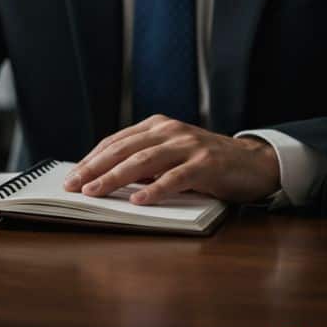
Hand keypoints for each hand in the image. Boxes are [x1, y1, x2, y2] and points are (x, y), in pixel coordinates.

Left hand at [62, 115, 279, 204]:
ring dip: (115, 177)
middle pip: (124, 149)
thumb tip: (102, 180)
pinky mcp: (207, 163)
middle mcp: (170, 131)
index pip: (115, 142)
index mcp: (156, 126)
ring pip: (144, 161)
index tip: (71, 177)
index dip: (91, 159)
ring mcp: (189, 145)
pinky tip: (138, 201)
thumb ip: (142, 163)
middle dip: (95, 168)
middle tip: (73, 186)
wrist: (254, 163)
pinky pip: (176, 177)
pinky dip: (155, 189)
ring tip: (95, 192)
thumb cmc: (205, 164)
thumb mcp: (170, 157)